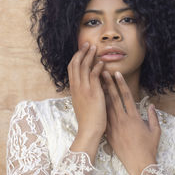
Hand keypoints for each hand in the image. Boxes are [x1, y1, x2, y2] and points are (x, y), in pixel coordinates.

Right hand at [68, 42, 105, 160]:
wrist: (89, 130)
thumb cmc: (88, 119)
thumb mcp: (82, 103)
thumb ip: (84, 92)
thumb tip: (91, 83)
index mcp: (73, 89)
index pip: (71, 68)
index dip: (76, 57)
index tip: (81, 50)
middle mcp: (76, 87)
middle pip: (75, 64)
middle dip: (81, 52)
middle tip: (87, 44)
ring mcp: (84, 89)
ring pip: (84, 67)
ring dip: (89, 56)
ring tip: (94, 48)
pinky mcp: (93, 92)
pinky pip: (94, 75)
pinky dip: (97, 67)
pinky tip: (102, 62)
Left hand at [102, 71, 160, 174]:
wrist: (138, 164)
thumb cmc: (149, 148)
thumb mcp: (156, 131)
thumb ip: (153, 116)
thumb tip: (151, 105)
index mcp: (134, 117)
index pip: (126, 96)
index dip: (121, 84)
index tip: (117, 74)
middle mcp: (123, 119)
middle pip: (114, 98)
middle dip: (108, 84)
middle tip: (102, 72)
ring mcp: (114, 127)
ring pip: (106, 107)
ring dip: (101, 94)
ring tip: (96, 84)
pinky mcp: (109, 134)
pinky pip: (103, 119)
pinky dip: (99, 109)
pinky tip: (96, 102)